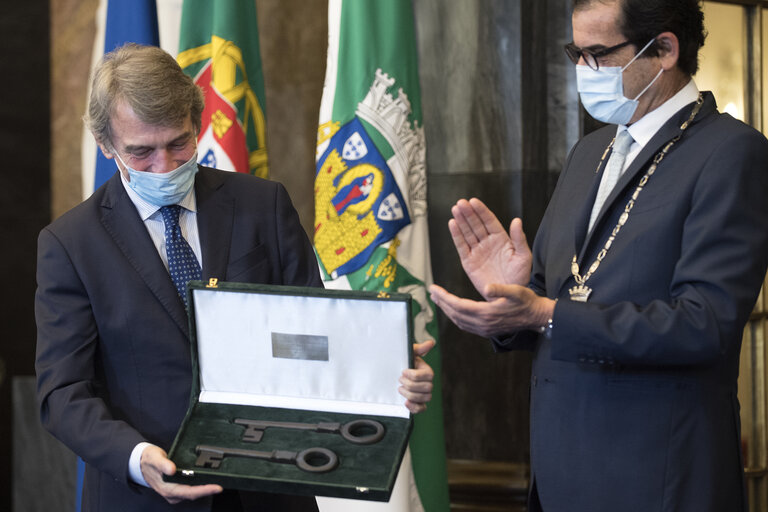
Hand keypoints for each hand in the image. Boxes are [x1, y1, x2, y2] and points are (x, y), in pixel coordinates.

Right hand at [141, 445, 222, 503]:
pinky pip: (191, 489)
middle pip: (194, 494)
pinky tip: (207, 479)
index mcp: (167, 488)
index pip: (189, 492)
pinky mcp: (177, 488)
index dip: (204, 490)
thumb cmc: (149, 460)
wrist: (141, 463)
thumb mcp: (155, 458)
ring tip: (218, 481)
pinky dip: (200, 485)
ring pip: (193, 492)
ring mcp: (174, 492)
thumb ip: (163, 464)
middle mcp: (172, 493)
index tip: (217, 487)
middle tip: (222, 484)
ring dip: (205, 488)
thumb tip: (172, 470)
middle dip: (208, 490)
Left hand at [399, 340, 434, 413]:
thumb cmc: (403, 362)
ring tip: (399, 388)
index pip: (428, 375)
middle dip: (410, 384)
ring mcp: (424, 395)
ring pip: (424, 398)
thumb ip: (419, 349)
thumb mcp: (409, 354)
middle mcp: (428, 384)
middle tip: (399, 380)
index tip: (403, 371)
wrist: (393, 373)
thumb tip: (431, 343)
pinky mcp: (418, 404)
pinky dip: (414, 407)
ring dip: (410, 394)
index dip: (414, 375)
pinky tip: (405, 403)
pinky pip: (421, 409)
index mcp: (427, 371)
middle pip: (427, 388)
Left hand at [429, 283, 553, 337]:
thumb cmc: (527, 301)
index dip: (444, 297)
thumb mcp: (516, 291)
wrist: (536, 317)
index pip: (458, 306)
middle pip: (455, 314)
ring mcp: (484, 330)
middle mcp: (483, 324)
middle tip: (431, 292)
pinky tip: (453, 310)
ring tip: (439, 299)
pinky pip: (465, 325)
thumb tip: (487, 288)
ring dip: (447, 310)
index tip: (433, 288)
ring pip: (459, 321)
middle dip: (442, 303)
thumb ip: (501, 289)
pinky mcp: (487, 331)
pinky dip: (456, 316)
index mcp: (487, 313)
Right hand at [448, 198, 531, 298]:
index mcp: (501, 239)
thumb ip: (519, 239)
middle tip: (461, 203)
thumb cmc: (519, 277)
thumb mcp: (523, 257)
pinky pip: (461, 246)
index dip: (481, 211)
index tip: (474, 201)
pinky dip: (456, 235)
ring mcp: (477, 251)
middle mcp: (488, 243)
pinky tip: (452, 224)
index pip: (489, 221)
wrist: (508, 295)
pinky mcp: (469, 262)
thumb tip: (516, 220)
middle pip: (476, 224)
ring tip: (455, 209)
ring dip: (461, 221)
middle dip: (468, 213)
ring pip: (467, 233)